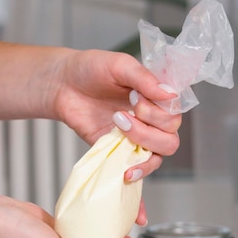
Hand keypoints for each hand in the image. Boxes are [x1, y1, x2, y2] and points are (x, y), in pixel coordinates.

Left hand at [53, 49, 181, 177]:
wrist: (63, 85)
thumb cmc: (91, 70)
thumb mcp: (119, 65)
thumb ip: (145, 78)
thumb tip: (170, 94)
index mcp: (157, 97)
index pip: (175, 113)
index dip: (158, 110)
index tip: (134, 97)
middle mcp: (152, 119)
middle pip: (170, 136)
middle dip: (148, 127)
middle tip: (120, 113)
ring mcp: (138, 137)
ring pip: (159, 154)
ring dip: (142, 144)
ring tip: (118, 127)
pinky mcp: (121, 151)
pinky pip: (139, 167)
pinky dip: (138, 172)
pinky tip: (126, 173)